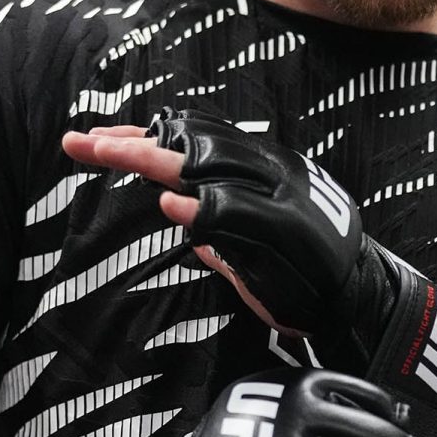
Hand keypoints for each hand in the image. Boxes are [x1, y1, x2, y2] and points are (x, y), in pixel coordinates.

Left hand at [61, 110, 436, 436]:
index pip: (190, 139)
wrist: (358, 300)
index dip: (140, 136)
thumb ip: (215, 226)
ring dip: (151, 157)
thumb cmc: (298, 275)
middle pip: (188, 143)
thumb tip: (175, 212)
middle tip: (78, 143)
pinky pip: (237, 215)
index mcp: (257, 169)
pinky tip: (170, 208)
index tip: (94, 139)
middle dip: (129, 142)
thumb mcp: (246, 243)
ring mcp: (277, 197)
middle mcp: (267, 171)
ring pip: (206, 164)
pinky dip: (203, 211)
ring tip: (104, 152)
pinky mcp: (287, 230)